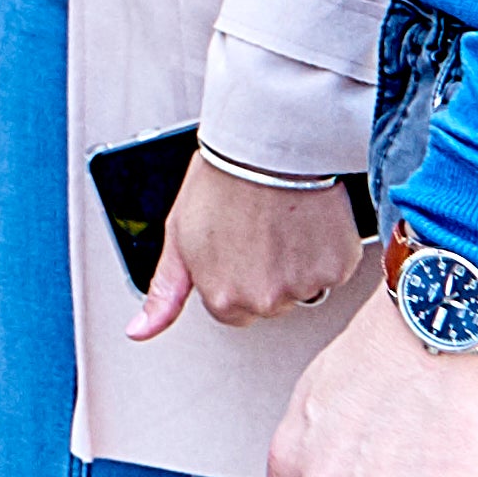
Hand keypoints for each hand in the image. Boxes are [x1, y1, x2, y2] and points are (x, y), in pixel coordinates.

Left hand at [133, 156, 368, 341]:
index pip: (232, 313)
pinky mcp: (338, 267)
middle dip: (265, 273)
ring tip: (282, 221)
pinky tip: (308, 222)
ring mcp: (304, 286)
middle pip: (269, 303)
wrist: (266, 144)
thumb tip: (139, 332)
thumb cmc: (220, 182)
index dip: (233, 277)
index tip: (236, 248)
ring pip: (303, 287)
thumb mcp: (178, 238)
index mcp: (224, 300)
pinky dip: (325, 250)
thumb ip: (165, 293)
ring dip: (297, 262)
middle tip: (258, 229)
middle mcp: (265, 301)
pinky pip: (333, 270)